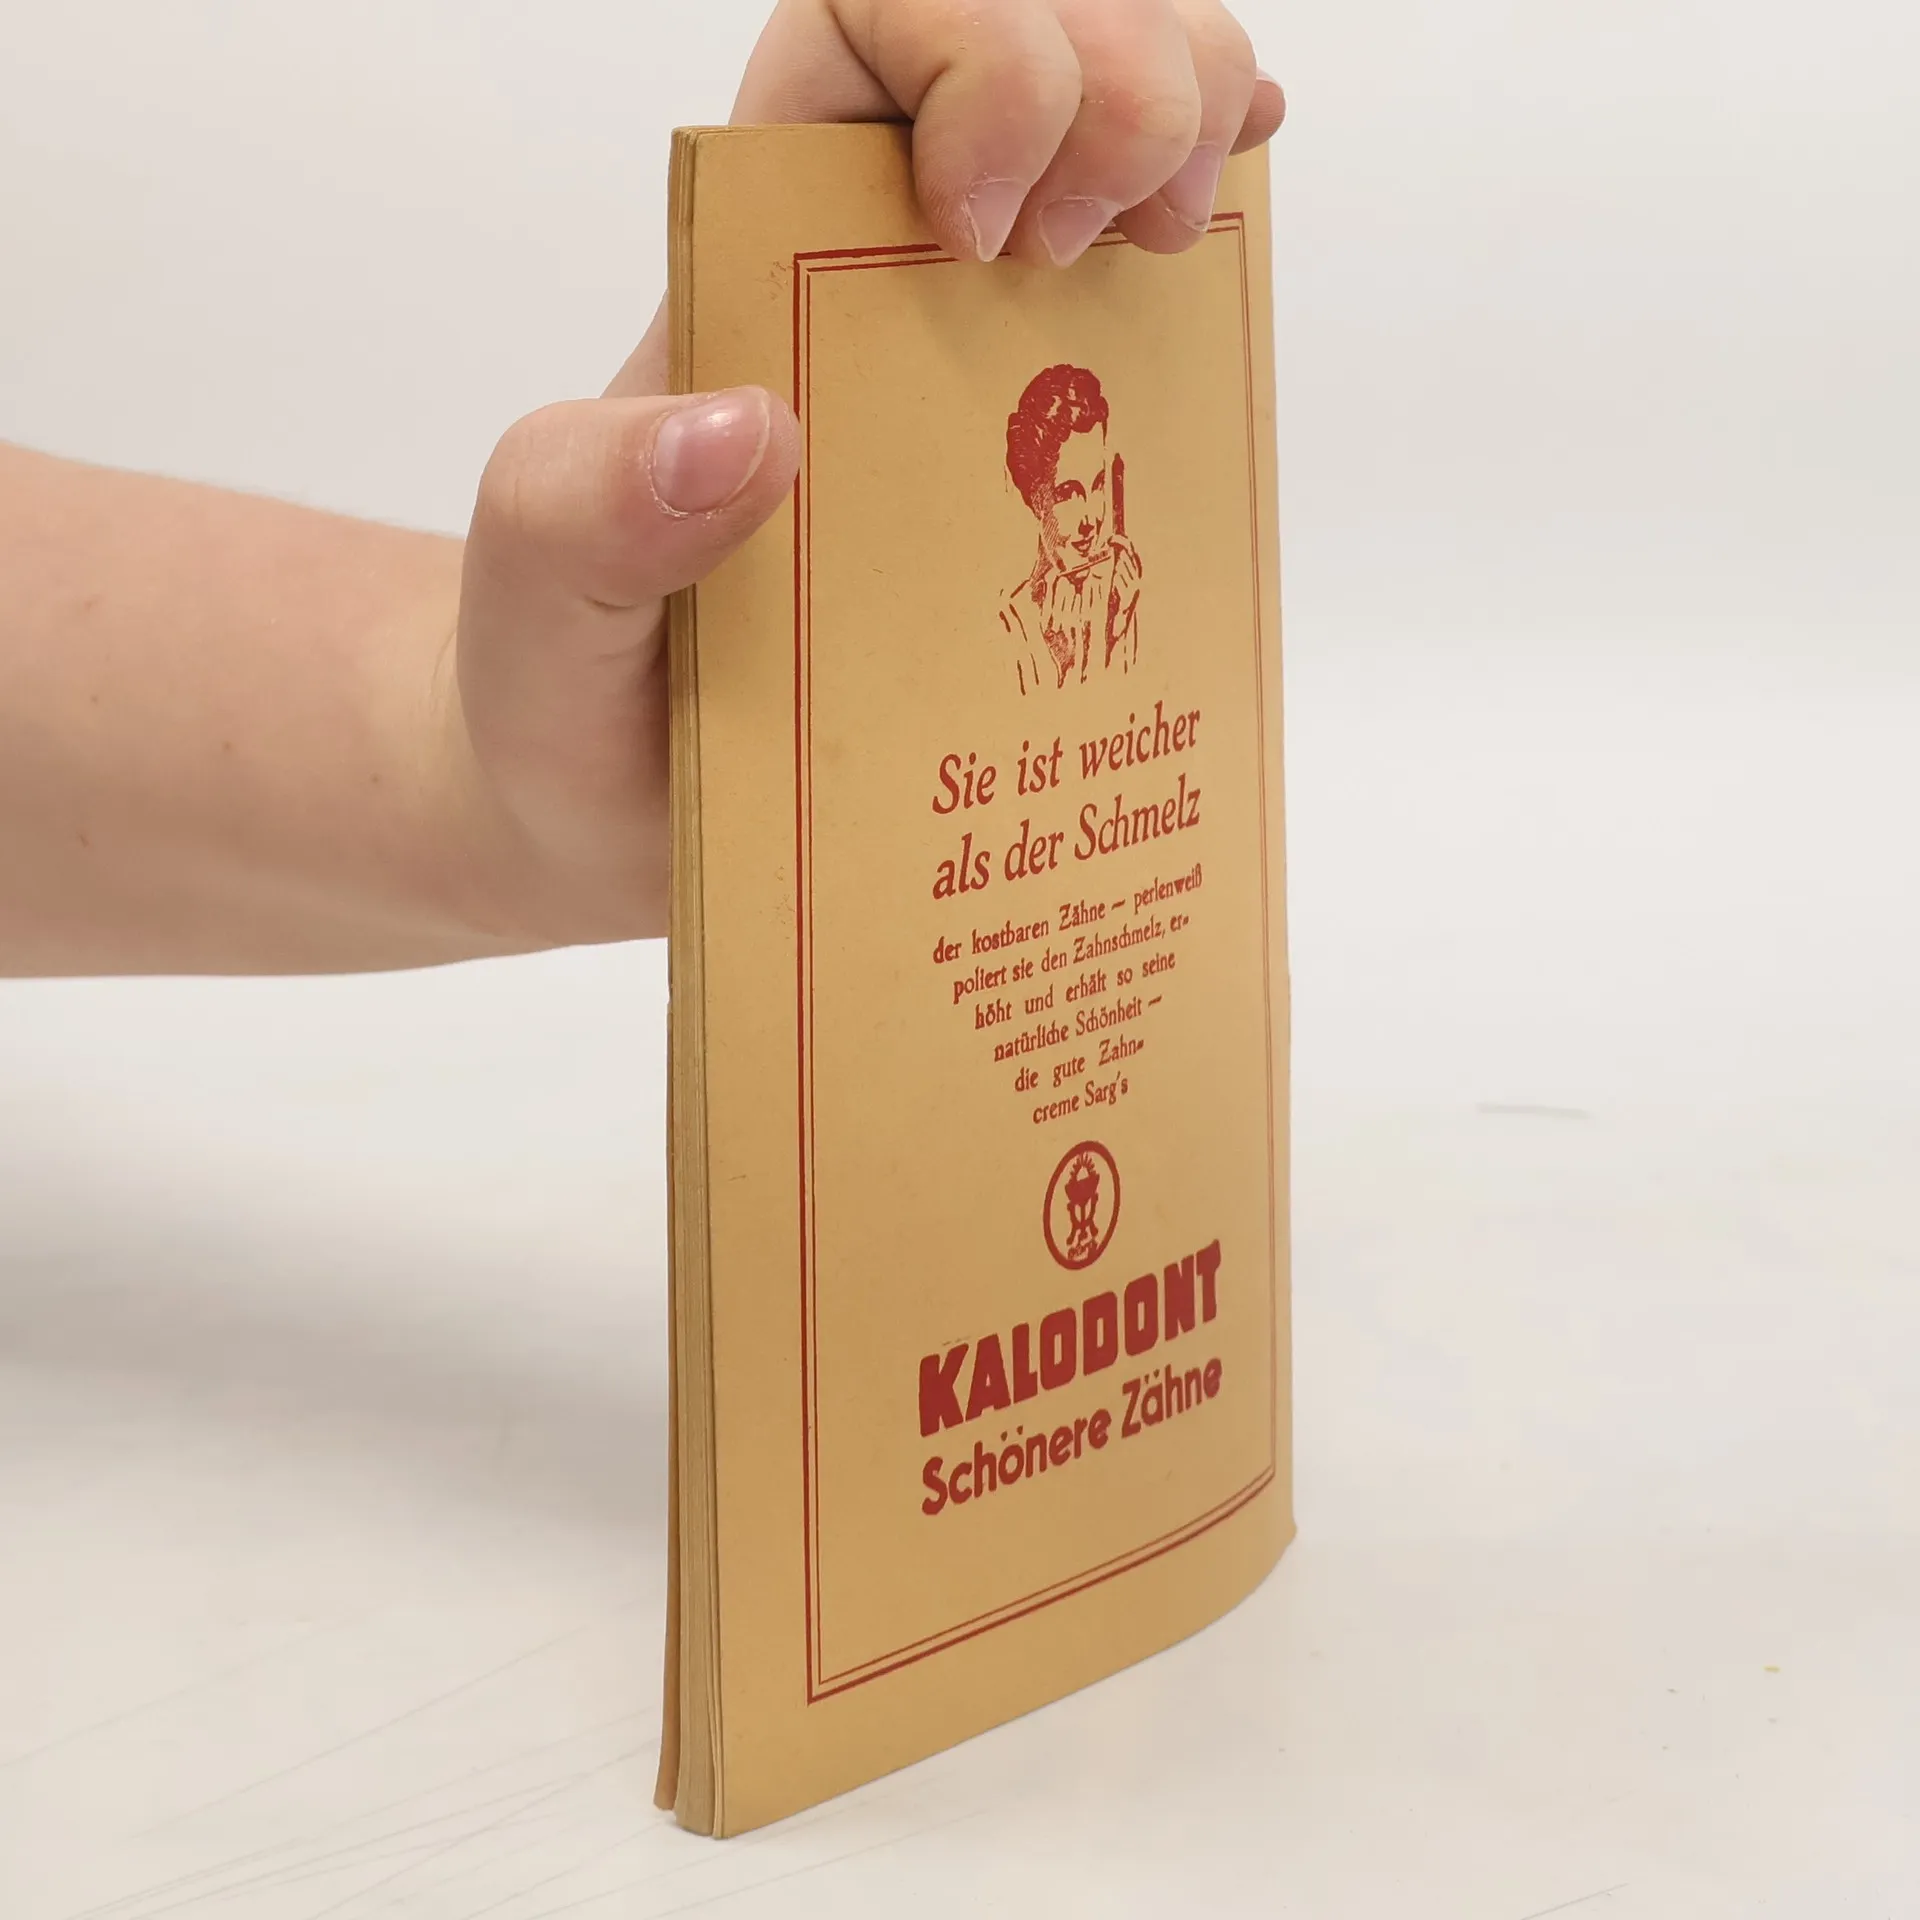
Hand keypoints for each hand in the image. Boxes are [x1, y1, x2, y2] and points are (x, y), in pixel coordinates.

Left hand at [454, 1, 1283, 946]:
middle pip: (1030, 32)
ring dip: (1184, 110)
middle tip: (1090, 249)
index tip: (985, 230)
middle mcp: (869, 273)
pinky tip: (1230, 202)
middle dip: (1117, 73)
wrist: (619, 808)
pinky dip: (1216, 180)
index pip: (871, 23)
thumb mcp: (539, 609)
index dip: (975, 51)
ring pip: (1112, 106)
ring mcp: (973, 347)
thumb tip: (752, 426)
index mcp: (752, 266)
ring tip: (1166, 246)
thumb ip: (585, 511)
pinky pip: (1148, 259)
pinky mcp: (1044, 441)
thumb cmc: (573, 694)